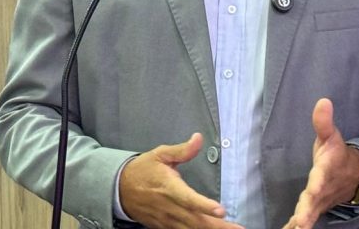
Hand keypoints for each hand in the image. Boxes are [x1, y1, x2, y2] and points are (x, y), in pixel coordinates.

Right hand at [119, 133, 244, 228]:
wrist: (119, 189)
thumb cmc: (142, 170)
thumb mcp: (160, 154)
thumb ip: (182, 150)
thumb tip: (198, 138)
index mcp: (169, 188)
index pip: (189, 199)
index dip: (205, 206)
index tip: (222, 209)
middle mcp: (169, 208)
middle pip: (196, 220)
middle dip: (218, 226)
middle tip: (239, 228)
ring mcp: (167, 220)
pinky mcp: (165, 227)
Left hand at [282, 98, 358, 228]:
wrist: (354, 177)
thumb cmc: (337, 156)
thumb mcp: (331, 137)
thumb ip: (324, 122)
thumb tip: (323, 101)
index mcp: (326, 171)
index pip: (320, 178)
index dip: (317, 185)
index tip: (313, 192)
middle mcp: (322, 189)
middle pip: (314, 201)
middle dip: (307, 212)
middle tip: (300, 223)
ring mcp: (319, 202)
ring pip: (309, 214)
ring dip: (301, 223)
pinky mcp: (314, 209)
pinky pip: (304, 220)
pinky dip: (297, 226)